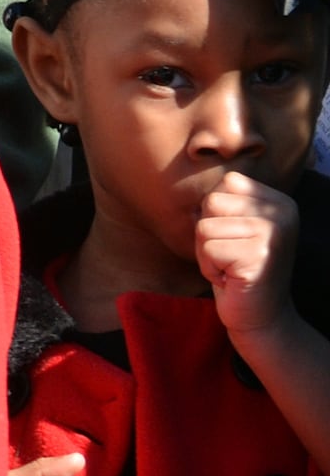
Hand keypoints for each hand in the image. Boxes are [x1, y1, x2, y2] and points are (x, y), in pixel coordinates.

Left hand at [200, 165, 304, 344]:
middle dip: (209, 233)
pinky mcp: (257, 256)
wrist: (261, 316)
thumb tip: (193, 158)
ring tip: (230, 267)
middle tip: (231, 255)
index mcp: (279, 201)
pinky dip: (210, 267)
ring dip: (207, 252)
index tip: (235, 237)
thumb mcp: (237, 225)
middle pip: (211, 202)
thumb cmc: (238, 266)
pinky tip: (231, 278)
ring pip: (205, 226)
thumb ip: (227, 200)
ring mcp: (272, 235)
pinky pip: (207, 249)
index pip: (225, 184)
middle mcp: (282, 214)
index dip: (217, 213)